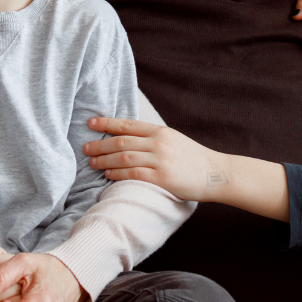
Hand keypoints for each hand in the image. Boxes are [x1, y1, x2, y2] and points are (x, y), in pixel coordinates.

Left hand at [82, 117, 228, 201]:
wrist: (216, 174)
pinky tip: (108, 174)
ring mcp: (160, 160)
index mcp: (160, 131)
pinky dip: (117, 173)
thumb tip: (126, 138)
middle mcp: (159, 143)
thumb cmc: (192, 158)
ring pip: (124, 158)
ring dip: (104, 160)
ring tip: (92, 163)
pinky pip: (134, 174)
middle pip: (122, 142)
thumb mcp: (173, 140)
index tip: (91, 124)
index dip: (107, 124)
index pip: (128, 124)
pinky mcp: (162, 178)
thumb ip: (152, 138)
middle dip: (100, 144)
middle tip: (85, 148)